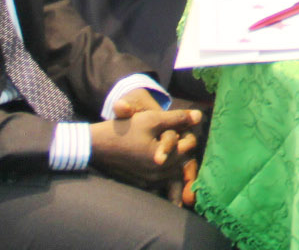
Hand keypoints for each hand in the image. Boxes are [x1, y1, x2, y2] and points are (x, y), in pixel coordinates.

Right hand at [113, 91, 207, 206]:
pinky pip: (161, 177)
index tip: (177, 125)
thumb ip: (178, 118)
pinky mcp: (142, 183)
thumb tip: (200, 115)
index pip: (190, 145)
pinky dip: (163, 166)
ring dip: (174, 157)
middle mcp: (158, 175)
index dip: (186, 131)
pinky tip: (156, 155)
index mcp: (163, 159)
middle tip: (173, 133)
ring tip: (164, 143)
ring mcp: (150, 181)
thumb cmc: (125, 129)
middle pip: (183, 159)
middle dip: (181, 145)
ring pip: (174, 169)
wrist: (98, 145)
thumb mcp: (153, 119)